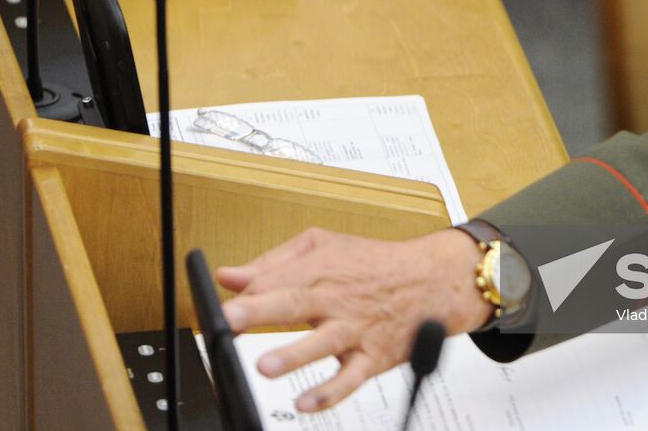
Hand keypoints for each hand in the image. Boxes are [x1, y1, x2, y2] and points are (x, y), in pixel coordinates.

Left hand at [216, 227, 490, 412]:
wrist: (431, 281)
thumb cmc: (373, 263)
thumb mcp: (324, 245)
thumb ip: (273, 262)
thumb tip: (230, 275)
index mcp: (321, 268)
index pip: (277, 280)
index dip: (246, 294)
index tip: (216, 305)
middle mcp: (337, 298)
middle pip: (295, 303)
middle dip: (260, 312)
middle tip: (228, 323)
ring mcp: (355, 329)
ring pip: (323, 342)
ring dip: (294, 354)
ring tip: (265, 365)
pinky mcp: (372, 357)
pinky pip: (351, 377)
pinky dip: (330, 391)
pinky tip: (306, 402)